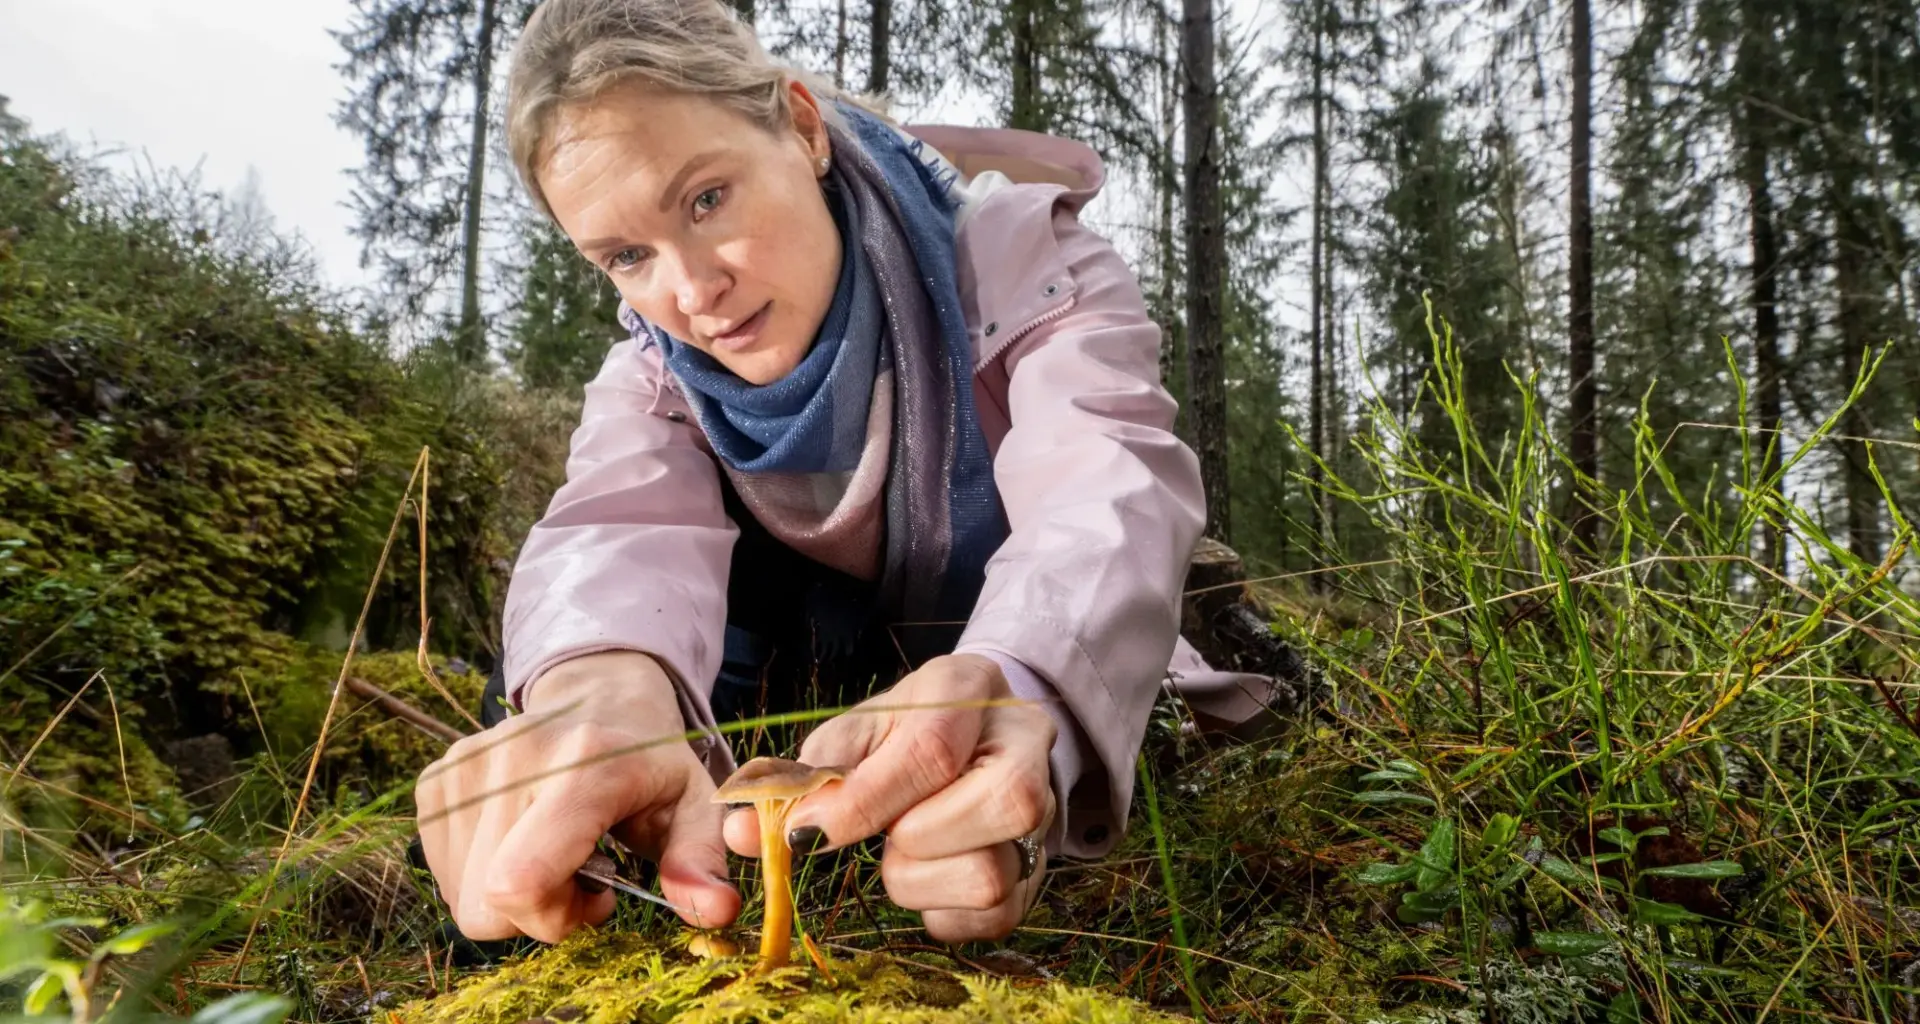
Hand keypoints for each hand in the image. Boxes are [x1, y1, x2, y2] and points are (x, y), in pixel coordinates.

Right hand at [415, 651, 739, 942]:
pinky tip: (523, 838)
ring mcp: (465, 765)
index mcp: (584, 768)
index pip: (519, 882)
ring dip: (512, 894)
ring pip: (461, 895)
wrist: (599, 692)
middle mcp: (513, 760)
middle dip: (539, 913)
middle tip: (583, 876)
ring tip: (556, 852)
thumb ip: (701, 858)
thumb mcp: (696, 804)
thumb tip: (716, 911)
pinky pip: (443, 871)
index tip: (599, 895)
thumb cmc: (651, 761)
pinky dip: (483, 873)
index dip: (554, 917)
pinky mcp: (437, 777)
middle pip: (487, 905)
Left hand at [723, 654, 1055, 941]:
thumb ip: (803, 775)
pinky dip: (939, 911)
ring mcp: (1043, 813)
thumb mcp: (856, 729)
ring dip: (919, 879)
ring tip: (901, 852)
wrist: (968, 740)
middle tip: (885, 831)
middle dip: (912, 837)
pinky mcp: (1037, 872)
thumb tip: (742, 833)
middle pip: (998, 806)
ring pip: (992, 874)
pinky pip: (993, 917)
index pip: (933, 750)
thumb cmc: (901, 733)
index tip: (803, 830)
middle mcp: (1027, 745)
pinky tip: (924, 877)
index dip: (862, 801)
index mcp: (972, 687)